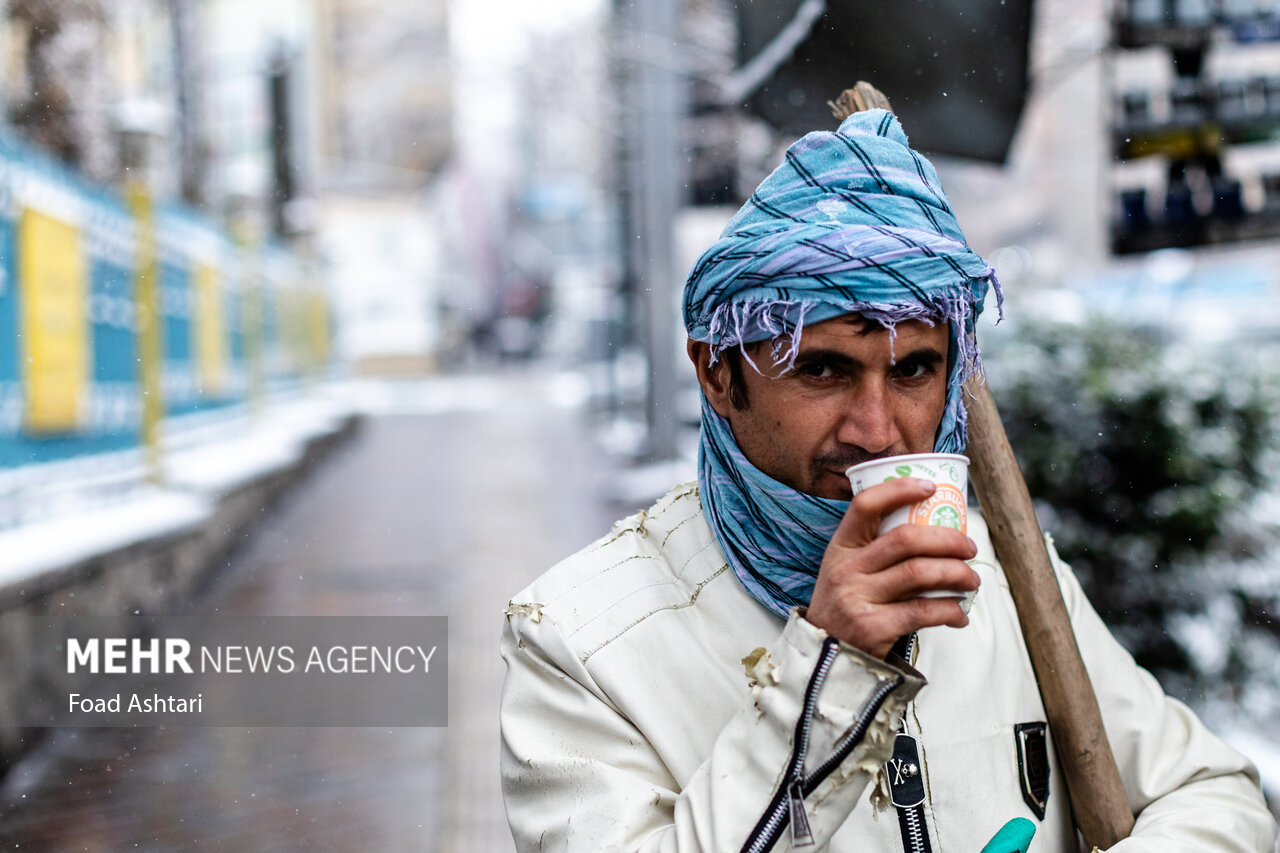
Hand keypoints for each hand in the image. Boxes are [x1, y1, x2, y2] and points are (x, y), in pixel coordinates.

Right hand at [806, 478, 979, 658]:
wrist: (824, 656)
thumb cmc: (846, 606)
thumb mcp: (846, 571)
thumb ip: (877, 551)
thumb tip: (936, 531)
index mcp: (840, 547)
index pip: (865, 505)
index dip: (899, 489)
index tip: (930, 487)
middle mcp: (846, 569)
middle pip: (905, 539)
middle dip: (948, 539)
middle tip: (969, 548)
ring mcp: (857, 598)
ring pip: (920, 573)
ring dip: (956, 574)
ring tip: (971, 579)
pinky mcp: (873, 628)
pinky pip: (923, 611)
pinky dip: (950, 610)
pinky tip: (959, 613)